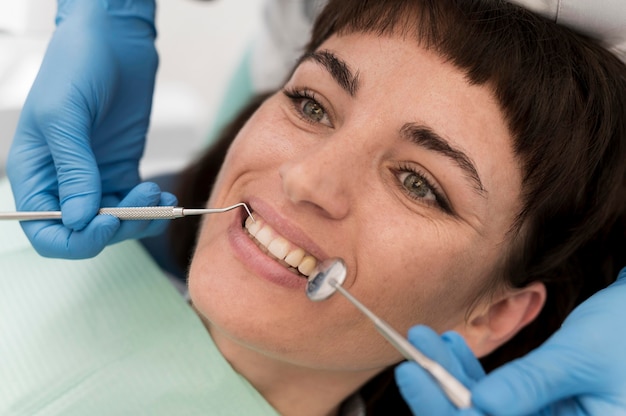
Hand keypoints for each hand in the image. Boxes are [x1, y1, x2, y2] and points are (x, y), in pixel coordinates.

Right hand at [6, 0, 173, 257]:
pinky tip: (163, 198)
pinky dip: (150, 208)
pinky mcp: (121, 167)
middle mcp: (62, 180)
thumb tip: (80, 219)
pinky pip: (134, 202)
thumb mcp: (65, 116)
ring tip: (157, 198)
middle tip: (142, 207)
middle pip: (84, 231)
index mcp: (35, 172)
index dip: (75, 239)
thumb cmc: (77, 66)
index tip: (106, 224)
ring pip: (114, 221)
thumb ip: (73, 169)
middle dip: (116, 228)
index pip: (45, 231)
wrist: (112, 40)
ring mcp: (94, 176)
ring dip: (138, 219)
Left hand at [395, 269, 625, 414]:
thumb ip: (531, 383)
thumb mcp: (579, 357)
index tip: (415, 378)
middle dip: (443, 396)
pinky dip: (473, 373)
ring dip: (452, 377)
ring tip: (426, 341)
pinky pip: (499, 396)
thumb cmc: (625, 331)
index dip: (448, 414)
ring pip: (486, 411)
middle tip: (411, 361)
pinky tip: (452, 346)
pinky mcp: (541, 407)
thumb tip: (481, 405)